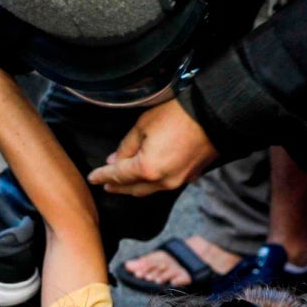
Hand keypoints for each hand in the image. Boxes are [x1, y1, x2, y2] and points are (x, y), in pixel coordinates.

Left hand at [88, 97, 221, 195]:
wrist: (214, 116)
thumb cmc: (177, 116)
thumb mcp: (143, 126)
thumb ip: (126, 146)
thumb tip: (115, 160)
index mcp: (147, 169)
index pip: (118, 175)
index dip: (102, 176)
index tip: (92, 178)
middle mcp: (162, 181)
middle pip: (133, 189)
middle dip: (117, 187)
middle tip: (105, 184)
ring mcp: (177, 182)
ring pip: (149, 190)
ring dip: (134, 187)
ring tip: (123, 182)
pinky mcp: (190, 177)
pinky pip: (164, 185)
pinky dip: (151, 183)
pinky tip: (147, 177)